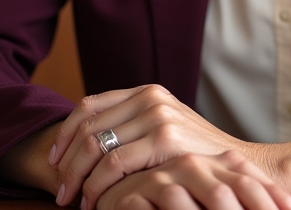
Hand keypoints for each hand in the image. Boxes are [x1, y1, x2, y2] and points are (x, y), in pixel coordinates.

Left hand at [48, 85, 290, 209]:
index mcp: (146, 92)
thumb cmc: (196, 157)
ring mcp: (158, 115)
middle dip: (66, 163)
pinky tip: (96, 204)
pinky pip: (114, 164)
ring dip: (78, 179)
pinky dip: (97, 187)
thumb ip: (132, 128)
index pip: (88, 106)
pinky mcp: (165, 138)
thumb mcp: (163, 131)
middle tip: (60, 194)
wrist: (237, 168)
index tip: (53, 163)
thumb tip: (82, 148)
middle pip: (88, 127)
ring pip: (95, 147)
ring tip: (75, 203)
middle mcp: (150, 97)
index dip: (65, 136)